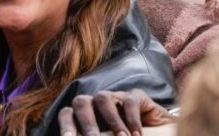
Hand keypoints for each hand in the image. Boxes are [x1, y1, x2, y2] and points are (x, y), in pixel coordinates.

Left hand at [58, 89, 175, 135]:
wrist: (163, 133)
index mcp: (86, 116)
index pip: (67, 114)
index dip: (66, 126)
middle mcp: (97, 104)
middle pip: (81, 103)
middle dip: (87, 124)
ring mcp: (116, 98)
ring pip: (103, 97)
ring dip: (112, 120)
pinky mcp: (136, 96)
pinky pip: (130, 100)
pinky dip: (132, 119)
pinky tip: (138, 135)